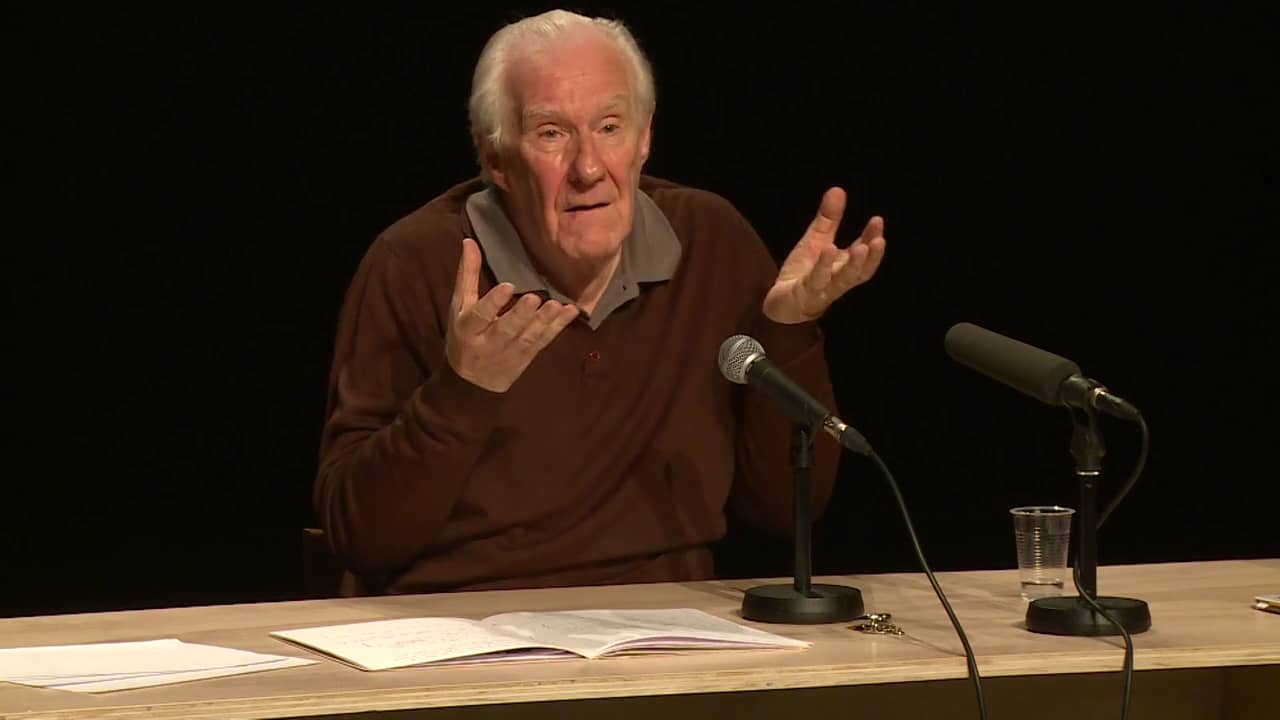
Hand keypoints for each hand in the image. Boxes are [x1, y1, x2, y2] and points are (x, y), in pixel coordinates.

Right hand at [445, 238, 578, 391]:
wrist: (473, 383)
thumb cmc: (463, 336)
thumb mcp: (459, 307)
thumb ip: (467, 275)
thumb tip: (469, 242)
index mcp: (469, 328)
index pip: (480, 315)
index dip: (493, 302)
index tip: (508, 286)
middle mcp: (490, 342)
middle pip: (506, 329)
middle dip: (521, 315)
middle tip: (535, 299)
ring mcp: (510, 352)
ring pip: (528, 337)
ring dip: (543, 321)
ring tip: (555, 305)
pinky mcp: (528, 356)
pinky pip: (543, 342)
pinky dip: (557, 328)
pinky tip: (569, 312)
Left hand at [762, 187, 885, 323]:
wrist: (781, 304)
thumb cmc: (804, 273)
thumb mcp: (816, 241)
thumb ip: (828, 219)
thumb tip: (838, 189)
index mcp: (844, 266)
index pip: (863, 253)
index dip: (872, 238)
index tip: (877, 220)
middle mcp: (838, 280)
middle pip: (859, 271)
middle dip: (871, 256)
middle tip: (879, 239)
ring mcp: (823, 289)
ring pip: (843, 280)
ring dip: (854, 265)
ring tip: (861, 248)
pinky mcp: (806, 294)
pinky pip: (817, 280)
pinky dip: (824, 266)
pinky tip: (828, 250)